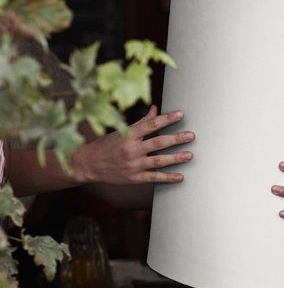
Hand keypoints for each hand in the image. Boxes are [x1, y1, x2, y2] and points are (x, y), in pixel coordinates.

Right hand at [71, 106, 194, 184]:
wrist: (88, 164)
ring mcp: (133, 165)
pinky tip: (180, 176)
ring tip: (190, 155)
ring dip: (176, 158)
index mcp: (128, 136)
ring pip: (158, 161)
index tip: (180, 114)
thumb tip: (155, 109)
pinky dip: (167, 178)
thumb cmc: (106, 145)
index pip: (150, 125)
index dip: (166, 119)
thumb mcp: (121, 131)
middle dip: (176, 139)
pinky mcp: (134, 178)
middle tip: (191, 135)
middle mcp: (131, 150)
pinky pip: (153, 177)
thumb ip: (141, 123)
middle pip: (157, 143)